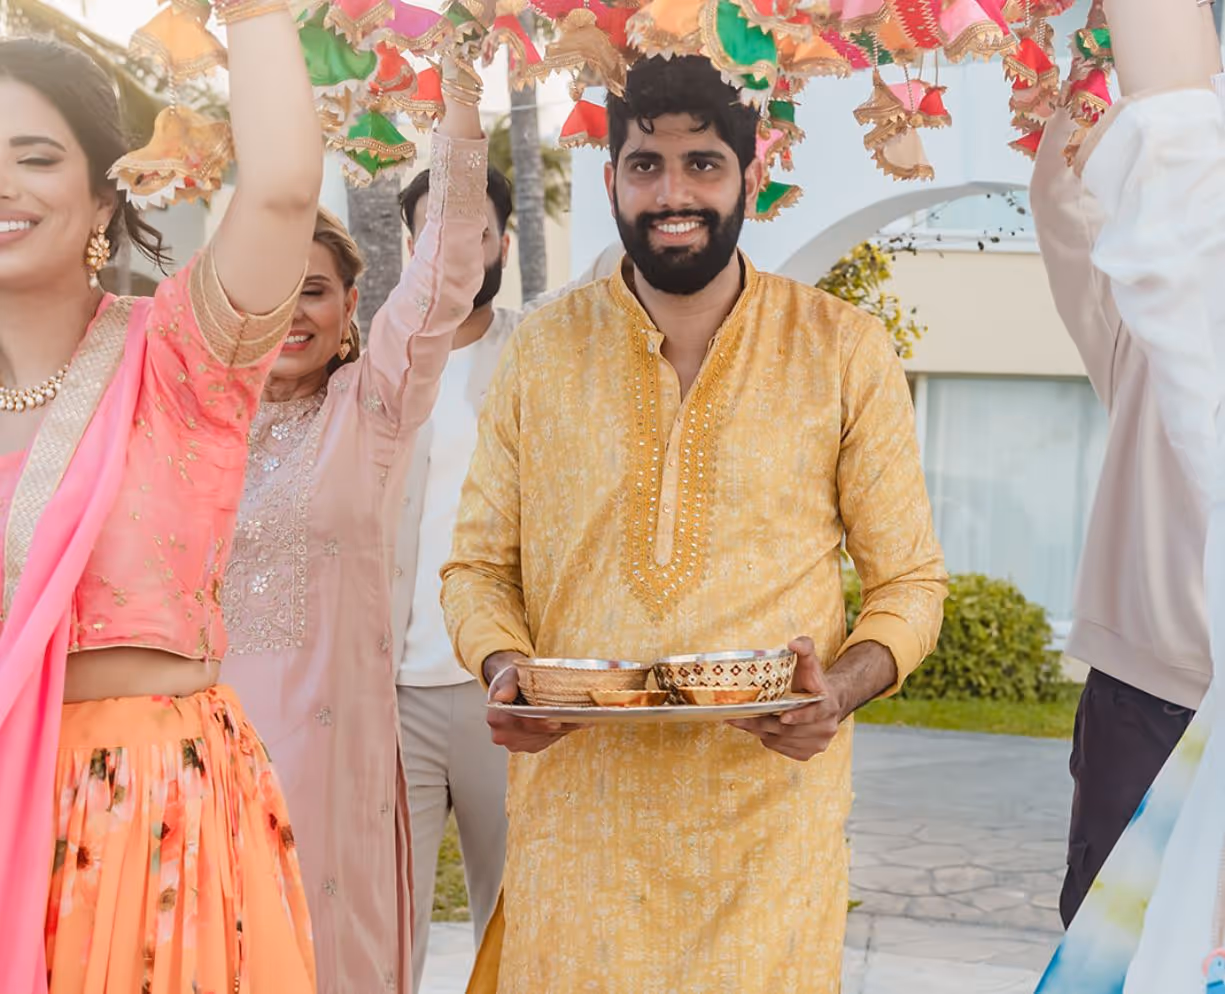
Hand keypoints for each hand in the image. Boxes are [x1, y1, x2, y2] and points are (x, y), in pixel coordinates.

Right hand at [483, 651, 590, 753]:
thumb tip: (502, 697)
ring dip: (563, 728)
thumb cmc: (510, 682)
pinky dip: (562, 731)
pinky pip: (550, 740)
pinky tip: (574, 721)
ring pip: (547, 737)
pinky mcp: (531, 747)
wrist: (510, 692)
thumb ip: (506, 685)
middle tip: (580, 718)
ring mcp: (518, 744)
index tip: (556, 720)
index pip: (521, 723)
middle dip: (557, 723)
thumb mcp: (507, 676)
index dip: (539, 722)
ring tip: (582, 718)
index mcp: (496, 718)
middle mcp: (504, 736)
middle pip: (537, 732)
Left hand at [727, 637, 844, 761]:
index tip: (783, 716)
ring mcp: (817, 744)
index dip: (799, 716)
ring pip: (781, 740)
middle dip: (761, 724)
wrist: (827, 703)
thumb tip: (793, 642)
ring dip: (760, 731)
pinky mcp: (806, 754)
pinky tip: (759, 727)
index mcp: (828, 705)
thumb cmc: (813, 682)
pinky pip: (780, 748)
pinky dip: (767, 738)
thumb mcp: (810, 663)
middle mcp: (825, 727)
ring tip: (742, 720)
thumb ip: (804, 648)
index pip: (814, 713)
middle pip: (789, 730)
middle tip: (736, 718)